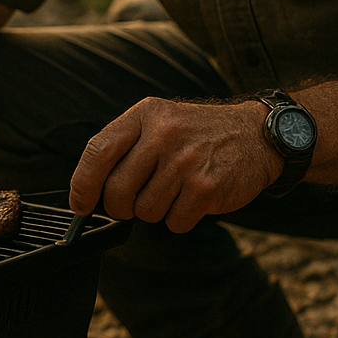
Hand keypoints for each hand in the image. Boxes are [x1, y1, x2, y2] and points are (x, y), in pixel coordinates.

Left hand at [69, 98, 282, 232]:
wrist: (257, 134)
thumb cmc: (199, 133)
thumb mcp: (161, 120)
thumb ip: (126, 146)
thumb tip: (90, 191)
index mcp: (146, 115)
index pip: (98, 152)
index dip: (83, 185)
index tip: (81, 204)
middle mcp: (164, 134)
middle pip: (117, 191)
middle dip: (121, 207)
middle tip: (136, 201)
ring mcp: (185, 161)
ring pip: (145, 212)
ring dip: (156, 211)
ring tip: (175, 189)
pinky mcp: (206, 187)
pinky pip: (174, 222)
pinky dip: (180, 218)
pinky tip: (194, 197)